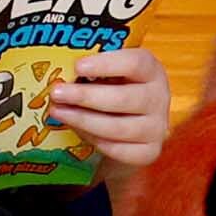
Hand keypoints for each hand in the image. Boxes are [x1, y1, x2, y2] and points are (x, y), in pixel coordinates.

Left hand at [52, 45, 173, 172]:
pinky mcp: (149, 152)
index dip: (106, 64)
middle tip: (57, 93)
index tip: (78, 66)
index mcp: (152, 70)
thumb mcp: (113, 73)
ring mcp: (156, 128)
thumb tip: (61, 72)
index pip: (135, 63)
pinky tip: (75, 129)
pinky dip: (92, 139)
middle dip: (85, 96)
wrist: (136, 125)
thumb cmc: (119, 89)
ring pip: (116, 127)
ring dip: (82, 120)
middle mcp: (159, 98)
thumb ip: (95, 71)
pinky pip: (115, 149)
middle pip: (122, 98)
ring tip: (58, 112)